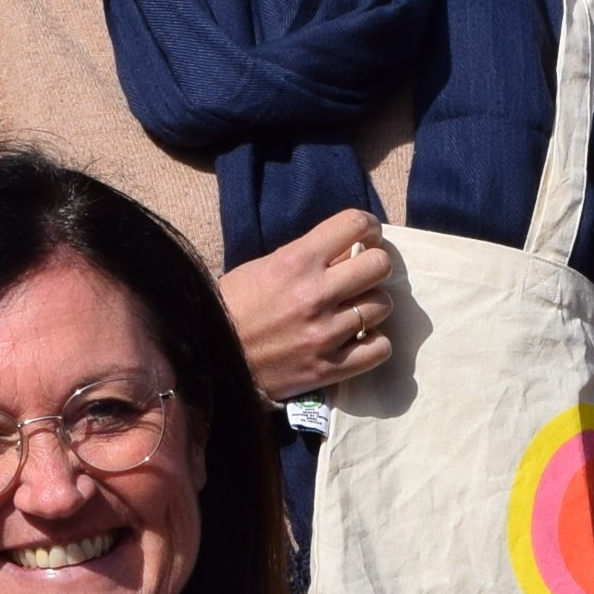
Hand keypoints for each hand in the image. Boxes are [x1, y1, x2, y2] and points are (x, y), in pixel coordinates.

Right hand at [221, 209, 395, 397]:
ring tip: (353, 311)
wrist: (211, 358)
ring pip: (382, 306)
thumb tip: (347, 250)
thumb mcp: (263, 266)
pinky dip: (374, 344)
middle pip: (380, 265)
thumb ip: (306, 256)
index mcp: (296, 261)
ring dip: (371, 306)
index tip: (365, 236)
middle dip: (374, 266)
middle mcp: (316, 294)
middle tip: (362, 275)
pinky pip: (380, 349)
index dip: (367, 227)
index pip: (355, 224)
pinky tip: (358, 340)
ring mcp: (325, 333)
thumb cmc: (234, 307)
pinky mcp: (328, 368)